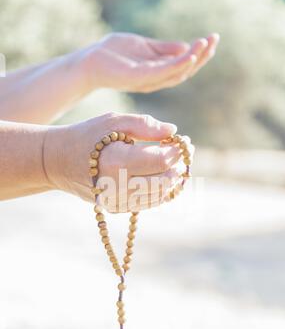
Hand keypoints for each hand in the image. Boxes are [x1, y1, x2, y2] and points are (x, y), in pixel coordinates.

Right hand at [44, 113, 193, 211]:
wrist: (56, 161)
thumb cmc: (86, 136)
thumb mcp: (113, 121)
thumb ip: (144, 124)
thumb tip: (172, 130)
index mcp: (118, 161)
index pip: (161, 160)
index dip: (177, 151)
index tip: (184, 141)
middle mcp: (118, 186)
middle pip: (164, 181)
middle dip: (179, 166)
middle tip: (184, 152)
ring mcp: (117, 200)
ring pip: (159, 195)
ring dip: (172, 179)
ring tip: (176, 162)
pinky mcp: (116, 208)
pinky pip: (148, 202)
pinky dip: (160, 190)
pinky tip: (163, 175)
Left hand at [82, 32, 219, 92]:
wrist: (89, 62)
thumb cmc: (114, 53)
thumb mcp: (145, 47)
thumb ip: (164, 49)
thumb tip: (186, 46)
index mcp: (158, 72)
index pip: (184, 65)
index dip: (200, 54)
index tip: (212, 39)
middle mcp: (156, 80)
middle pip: (186, 71)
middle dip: (203, 56)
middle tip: (215, 39)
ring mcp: (149, 80)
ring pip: (178, 73)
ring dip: (194, 59)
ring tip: (207, 43)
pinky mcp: (140, 78)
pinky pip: (164, 72)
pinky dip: (179, 63)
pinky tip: (190, 52)